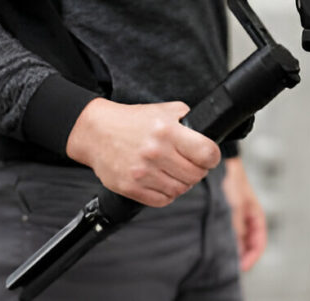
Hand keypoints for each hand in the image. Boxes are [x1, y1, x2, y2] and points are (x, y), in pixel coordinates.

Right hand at [66, 98, 220, 207]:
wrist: (96, 132)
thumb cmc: (131, 121)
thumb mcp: (163, 110)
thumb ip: (187, 119)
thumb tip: (208, 132)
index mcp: (166, 131)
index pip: (206, 153)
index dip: (212, 157)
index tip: (209, 156)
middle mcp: (155, 153)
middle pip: (196, 175)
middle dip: (198, 170)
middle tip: (191, 164)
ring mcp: (142, 173)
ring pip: (180, 190)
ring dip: (182, 183)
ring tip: (175, 172)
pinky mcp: (131, 187)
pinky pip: (162, 200)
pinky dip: (167, 194)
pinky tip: (162, 181)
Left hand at [222, 157, 266, 270]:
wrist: (218, 160)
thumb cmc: (232, 180)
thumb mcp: (236, 204)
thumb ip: (236, 225)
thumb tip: (235, 247)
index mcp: (255, 215)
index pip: (258, 242)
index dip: (252, 256)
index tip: (241, 266)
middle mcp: (246, 217)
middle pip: (246, 243)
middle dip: (239, 255)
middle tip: (227, 266)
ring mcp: (234, 215)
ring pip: (234, 238)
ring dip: (230, 247)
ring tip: (218, 256)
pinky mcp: (222, 212)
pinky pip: (224, 230)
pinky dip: (221, 238)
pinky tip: (211, 242)